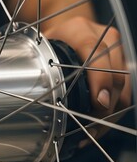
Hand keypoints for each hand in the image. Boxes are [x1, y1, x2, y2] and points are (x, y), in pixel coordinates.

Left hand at [44, 17, 130, 141]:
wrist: (69, 29)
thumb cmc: (52, 40)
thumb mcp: (42, 47)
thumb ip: (41, 64)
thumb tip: (36, 95)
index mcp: (80, 30)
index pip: (96, 53)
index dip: (100, 79)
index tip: (99, 102)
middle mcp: (105, 38)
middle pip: (116, 75)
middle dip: (105, 107)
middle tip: (88, 127)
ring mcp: (118, 50)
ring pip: (124, 88)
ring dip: (110, 114)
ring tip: (89, 132)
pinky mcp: (124, 63)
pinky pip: (124, 91)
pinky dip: (112, 112)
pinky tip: (96, 127)